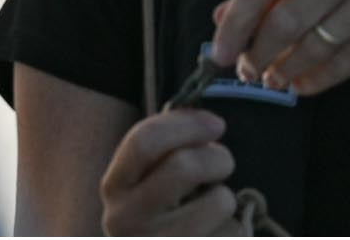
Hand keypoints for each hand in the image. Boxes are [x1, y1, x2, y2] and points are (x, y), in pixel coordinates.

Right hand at [100, 107, 236, 235]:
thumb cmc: (160, 211)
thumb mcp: (149, 179)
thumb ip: (167, 149)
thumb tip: (206, 121)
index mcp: (115, 187)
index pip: (144, 142)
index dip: (186, 125)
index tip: (216, 124)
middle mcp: (126, 220)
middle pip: (185, 167)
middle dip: (217, 157)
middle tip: (223, 162)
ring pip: (218, 202)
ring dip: (227, 197)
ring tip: (213, 206)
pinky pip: (233, 232)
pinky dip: (234, 228)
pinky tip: (214, 233)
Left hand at [210, 0, 349, 97]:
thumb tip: (224, 14)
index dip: (236, 17)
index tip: (220, 47)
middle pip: (286, 16)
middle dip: (258, 52)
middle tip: (247, 71)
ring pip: (314, 44)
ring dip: (285, 69)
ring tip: (273, 79)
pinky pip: (346, 61)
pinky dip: (318, 79)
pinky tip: (303, 85)